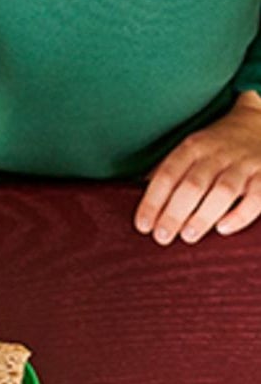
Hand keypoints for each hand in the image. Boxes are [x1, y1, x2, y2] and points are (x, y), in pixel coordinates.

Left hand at [136, 91, 260, 243]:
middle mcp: (218, 154)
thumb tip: (134, 193)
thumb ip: (167, 170)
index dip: (153, 201)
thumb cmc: (217, 145)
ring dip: (203, 216)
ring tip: (187, 236)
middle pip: (192, 185)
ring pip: (222, 191)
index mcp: (193, 147)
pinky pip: (256, 197)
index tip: (142, 225)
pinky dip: (240, 214)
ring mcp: (244, 164)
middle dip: (174, 213)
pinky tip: (223, 229)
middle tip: (161, 237)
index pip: (167, 175)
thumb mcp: (190, 148)